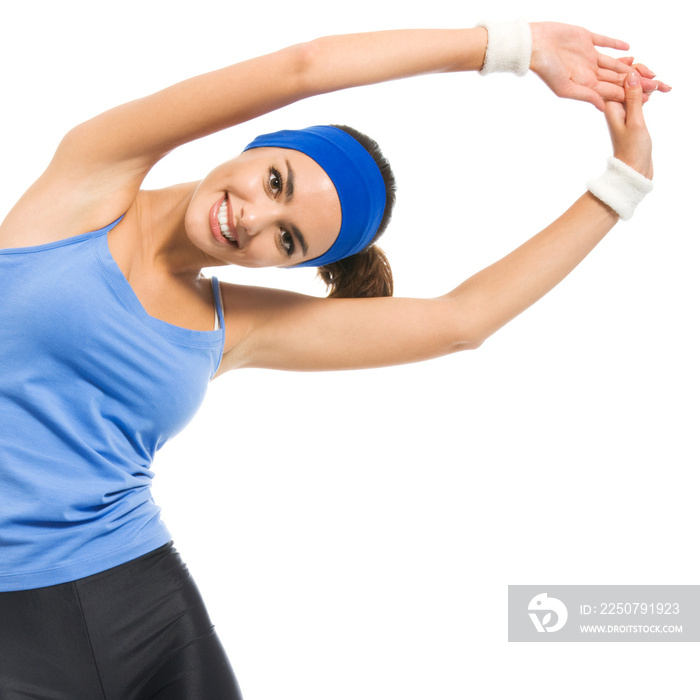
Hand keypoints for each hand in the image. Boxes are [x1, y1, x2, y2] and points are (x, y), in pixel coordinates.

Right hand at [530, 22, 669, 110]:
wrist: (534, 45)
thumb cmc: (545, 69)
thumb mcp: (565, 88)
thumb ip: (586, 96)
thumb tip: (604, 107)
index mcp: (585, 84)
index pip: (612, 90)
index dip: (631, 94)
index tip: (649, 97)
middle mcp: (588, 71)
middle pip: (617, 78)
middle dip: (636, 82)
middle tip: (657, 85)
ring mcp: (588, 55)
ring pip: (615, 63)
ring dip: (631, 66)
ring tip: (649, 70)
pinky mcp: (585, 39)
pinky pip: (604, 42)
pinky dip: (616, 44)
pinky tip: (628, 48)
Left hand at [605, 72, 652, 178]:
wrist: (632, 169)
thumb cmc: (632, 149)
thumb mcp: (635, 121)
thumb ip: (632, 97)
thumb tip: (630, 74)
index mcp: (609, 105)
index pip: (618, 76)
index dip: (635, 71)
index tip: (652, 77)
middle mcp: (613, 106)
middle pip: (626, 79)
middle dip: (644, 76)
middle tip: (659, 85)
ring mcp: (621, 109)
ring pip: (634, 86)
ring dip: (650, 84)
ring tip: (664, 87)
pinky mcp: (630, 114)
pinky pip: (638, 96)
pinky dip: (650, 92)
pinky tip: (660, 91)